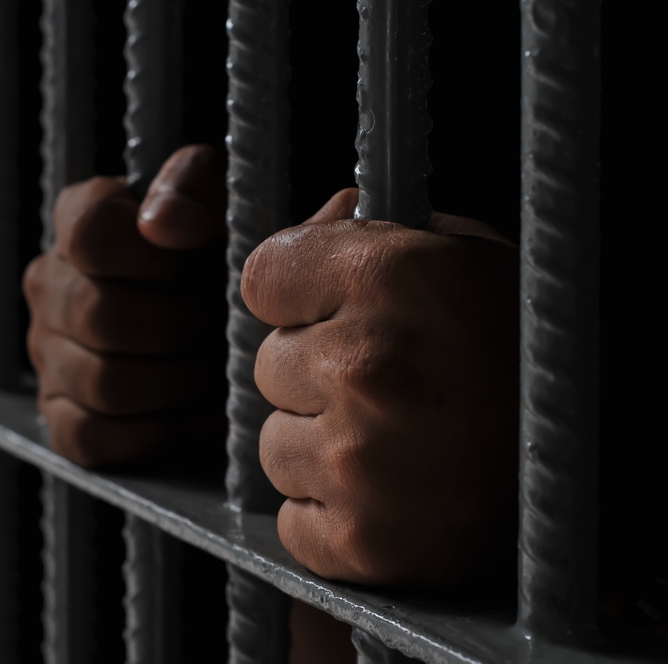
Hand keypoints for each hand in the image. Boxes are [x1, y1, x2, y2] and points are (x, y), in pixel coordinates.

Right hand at [23, 145, 226, 466]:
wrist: (226, 319)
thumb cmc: (221, 255)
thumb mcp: (221, 200)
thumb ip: (194, 188)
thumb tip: (161, 223)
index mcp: (80, 218)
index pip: (90, 236)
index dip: (154, 258)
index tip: (198, 263)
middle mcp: (50, 284)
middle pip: (101, 318)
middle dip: (181, 329)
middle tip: (220, 328)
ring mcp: (47, 353)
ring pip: (103, 383)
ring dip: (177, 383)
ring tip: (215, 369)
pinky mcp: (60, 416)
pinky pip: (90, 436)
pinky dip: (157, 432)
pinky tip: (195, 412)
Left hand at [247, 188, 517, 585]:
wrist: (601, 460)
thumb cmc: (524, 345)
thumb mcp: (462, 254)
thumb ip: (364, 230)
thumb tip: (297, 236)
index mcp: (389, 277)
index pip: (261, 278)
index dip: (297, 295)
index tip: (336, 309)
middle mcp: (366, 367)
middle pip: (268, 365)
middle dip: (314, 372)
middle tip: (390, 384)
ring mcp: (361, 463)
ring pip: (274, 446)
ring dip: (320, 446)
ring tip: (398, 441)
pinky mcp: (364, 543)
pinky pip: (294, 521)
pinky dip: (331, 514)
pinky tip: (392, 496)